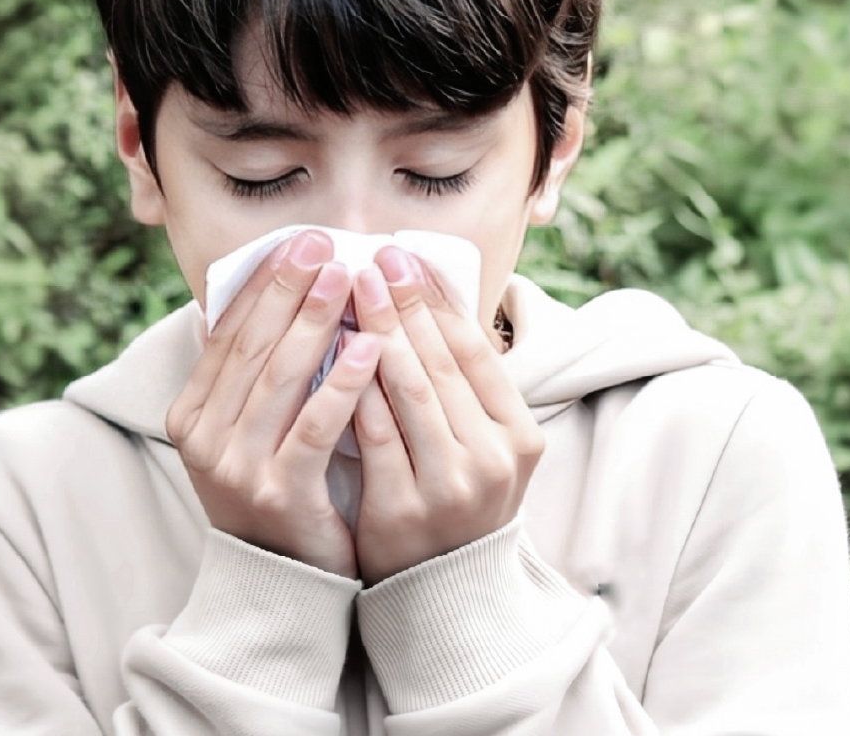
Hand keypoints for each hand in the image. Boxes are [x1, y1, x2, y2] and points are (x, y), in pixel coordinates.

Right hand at [166, 231, 381, 578]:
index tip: (296, 242)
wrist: (282, 581)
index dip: (261, 284)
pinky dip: (342, 383)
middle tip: (322, 243)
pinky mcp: (281, 494)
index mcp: (191, 416)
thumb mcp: (244, 430)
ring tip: (346, 279)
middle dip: (288, 290)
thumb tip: (229, 300)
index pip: (227, 334)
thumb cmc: (275, 487)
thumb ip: (241, 373)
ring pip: (280, 381)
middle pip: (252, 348)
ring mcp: (239, 470)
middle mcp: (205, 440)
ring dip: (315, 324)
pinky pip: (314, 428)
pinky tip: (371, 348)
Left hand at [349, 247, 544, 584]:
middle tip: (370, 257)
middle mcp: (493, 459)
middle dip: (400, 302)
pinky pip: (372, 433)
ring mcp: (450, 487)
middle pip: (440, 361)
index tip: (404, 257)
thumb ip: (462, 383)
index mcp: (519, 435)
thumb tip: (422, 296)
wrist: (441, 592)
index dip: (436, 299)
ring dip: (374, 331)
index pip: (475, 349)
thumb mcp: (480, 443)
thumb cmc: (454, 498)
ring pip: (407, 390)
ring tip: (346, 288)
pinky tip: (330, 350)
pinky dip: (351, 386)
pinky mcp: (404, 510)